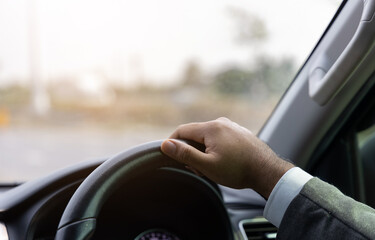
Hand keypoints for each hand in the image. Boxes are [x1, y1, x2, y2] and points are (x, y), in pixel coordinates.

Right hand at [161, 117, 293, 197]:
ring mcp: (231, 126)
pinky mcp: (238, 132)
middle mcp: (221, 122)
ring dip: (203, 151)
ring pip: (207, 137)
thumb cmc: (238, 169)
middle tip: (196, 168)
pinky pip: (219, 138)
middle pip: (195, 134)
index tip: (171, 156)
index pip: (182, 130)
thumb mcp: (207, 165)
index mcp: (211, 128)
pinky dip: (214, 148)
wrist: (267, 170)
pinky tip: (222, 162)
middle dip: (191, 150)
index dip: (173, 143)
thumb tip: (166, 144)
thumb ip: (185, 154)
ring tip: (211, 168)